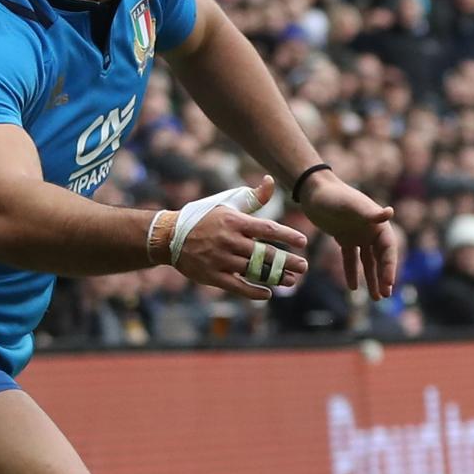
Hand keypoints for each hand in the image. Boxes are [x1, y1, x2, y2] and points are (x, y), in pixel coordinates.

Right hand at [174, 175, 309, 302]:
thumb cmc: (204, 217)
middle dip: (287, 261)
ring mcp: (220, 260)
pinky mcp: (211, 276)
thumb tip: (271, 180)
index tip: (303, 242)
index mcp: (235, 222)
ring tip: (292, 280)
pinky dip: (253, 291)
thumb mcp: (228, 203)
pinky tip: (267, 293)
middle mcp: (229, 241)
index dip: (287, 236)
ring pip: (253, 271)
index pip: (267, 229)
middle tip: (304, 266)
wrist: (169, 236)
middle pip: (264, 253)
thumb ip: (253, 197)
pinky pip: (237, 286)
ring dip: (275, 277)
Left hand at [296, 170, 401, 300]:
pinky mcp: (344, 238)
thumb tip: (390, 212)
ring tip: (375, 298)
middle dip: (384, 277)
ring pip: (368, 262)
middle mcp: (371, 231)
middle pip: (381, 258)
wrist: (314, 190)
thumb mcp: (351, 204)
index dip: (390, 267)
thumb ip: (369, 211)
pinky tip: (352, 288)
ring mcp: (358, 235)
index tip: (389, 284)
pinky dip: (352, 272)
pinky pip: (351, 259)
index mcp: (378, 224)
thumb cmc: (334, 195)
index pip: (388, 250)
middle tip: (385, 296)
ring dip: (372, 279)